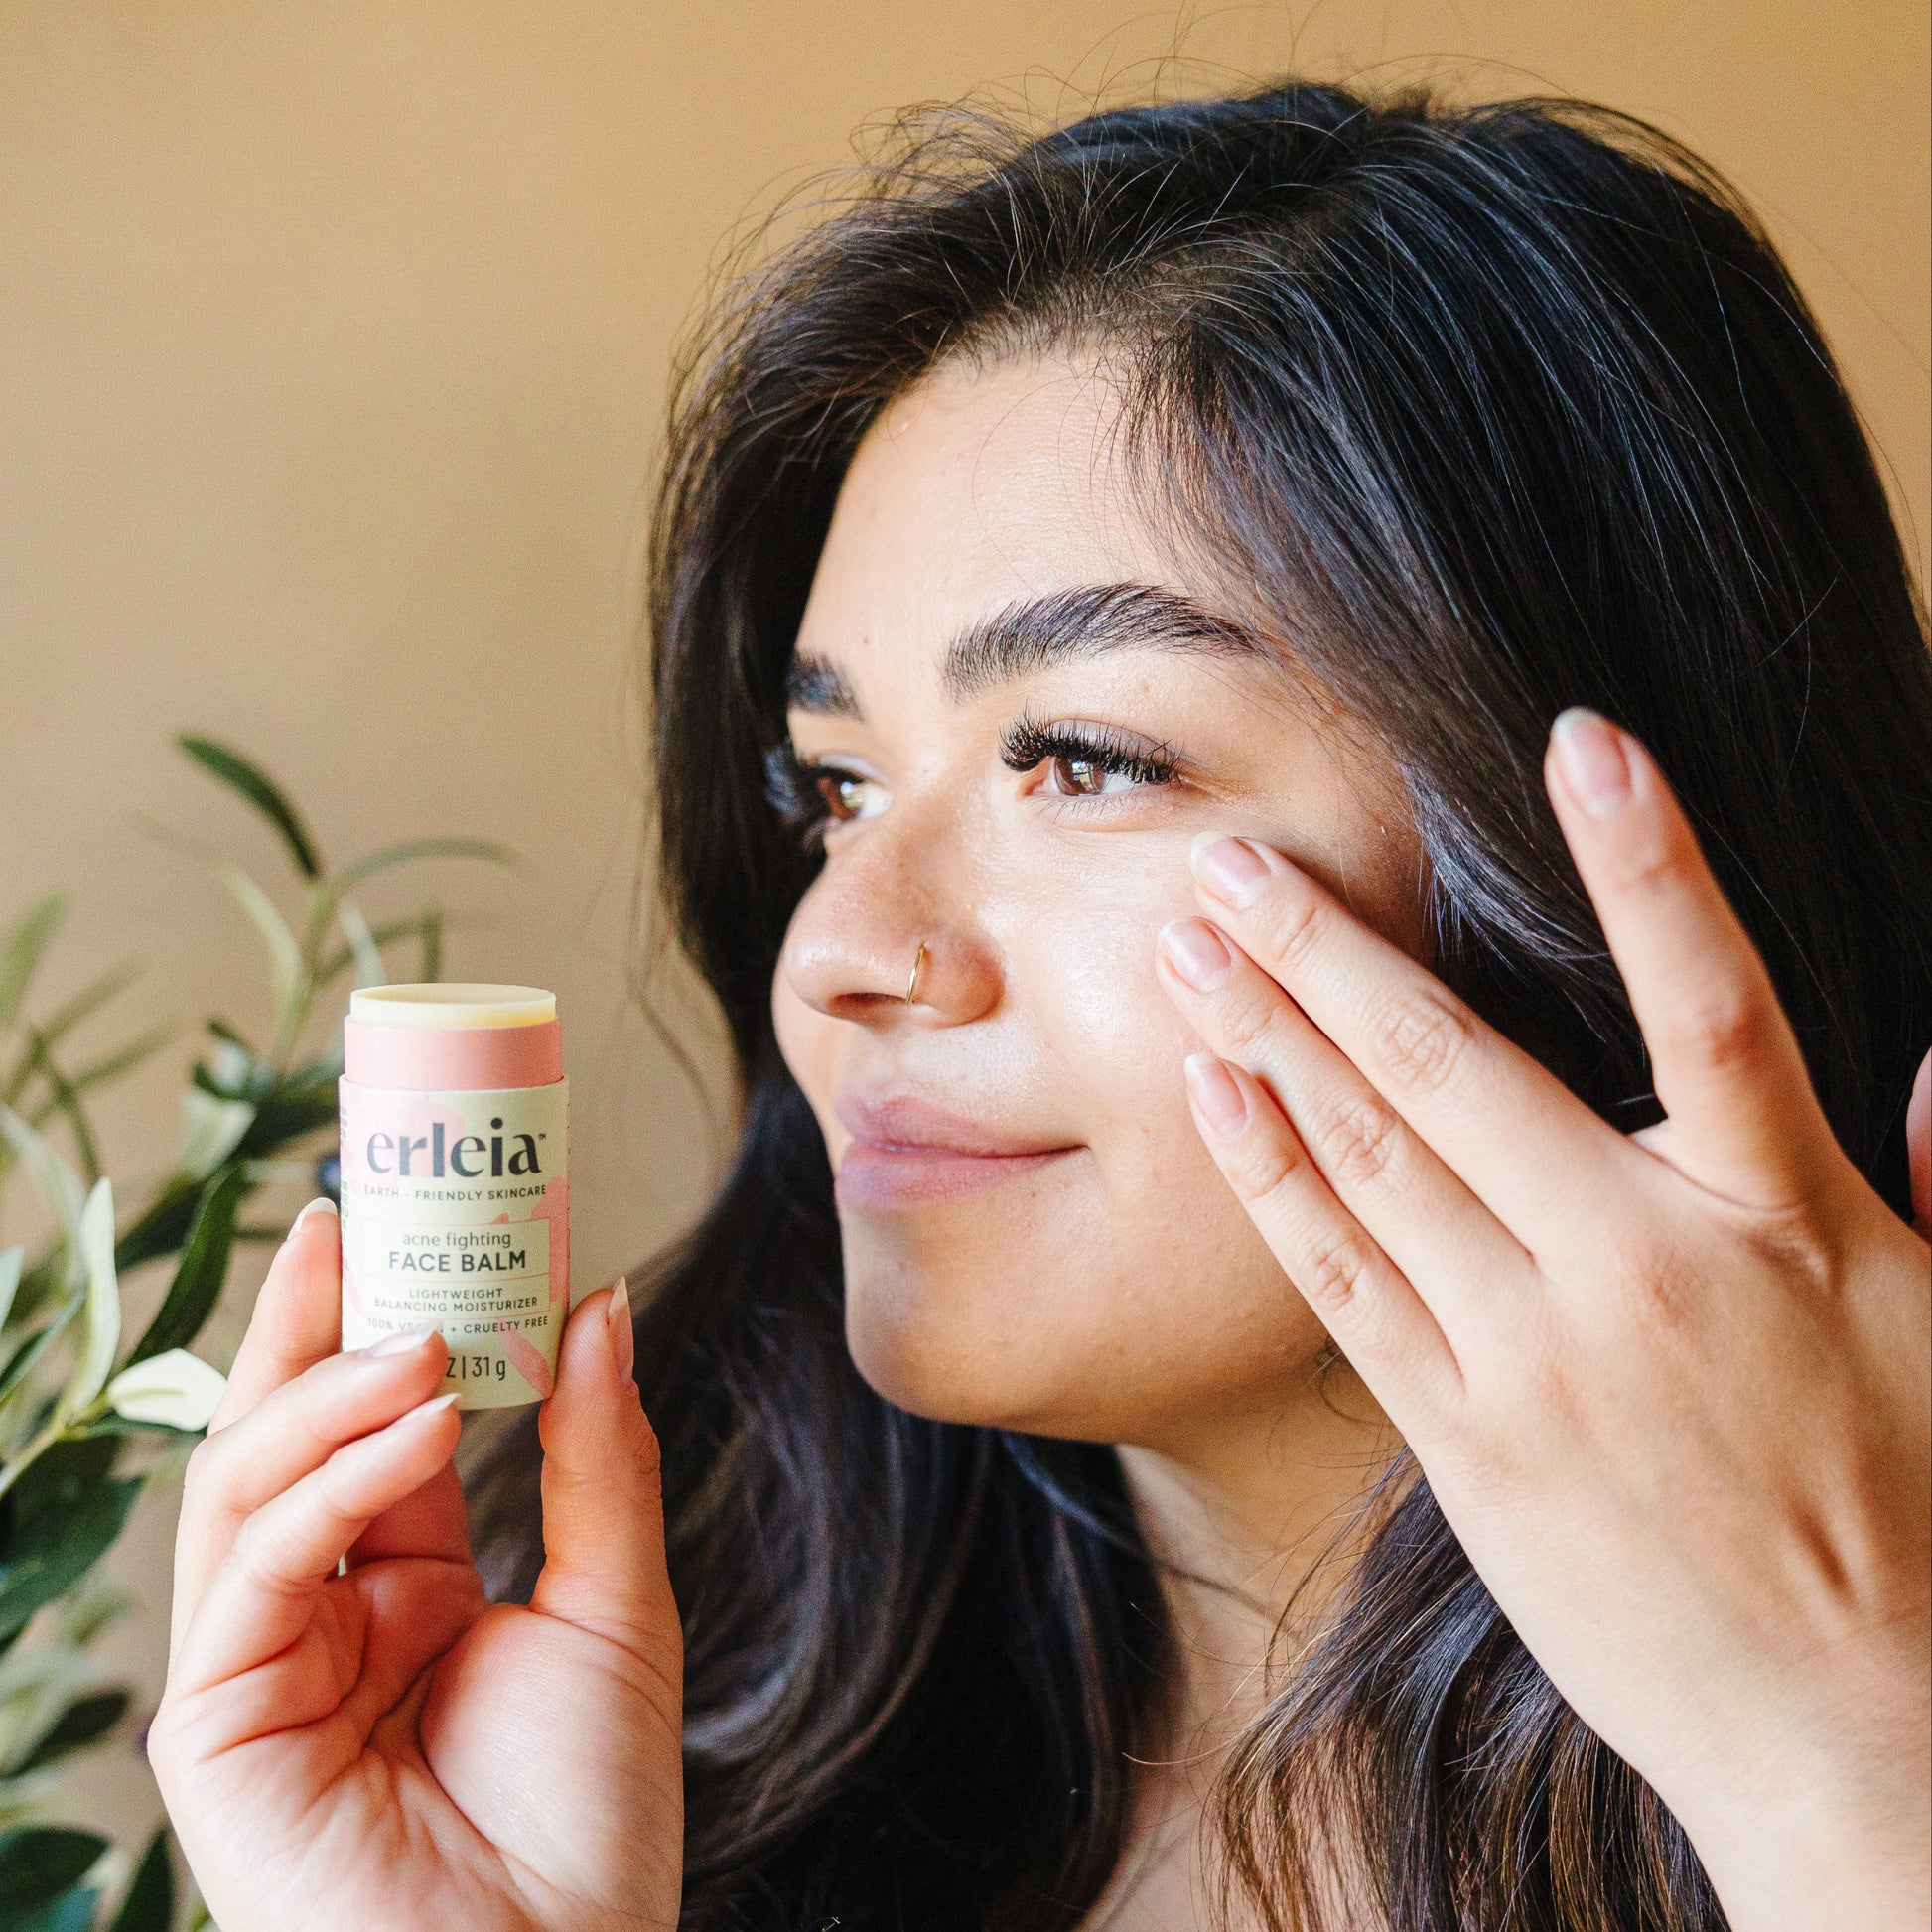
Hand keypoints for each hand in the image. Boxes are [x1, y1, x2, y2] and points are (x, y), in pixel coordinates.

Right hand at [149, 1204, 682, 1930]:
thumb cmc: (591, 1817)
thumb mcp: (616, 1603)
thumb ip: (597, 1454)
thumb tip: (599, 1304)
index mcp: (411, 1589)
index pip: (376, 1431)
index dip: (387, 1326)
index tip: (412, 1223)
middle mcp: (326, 1617)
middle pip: (288, 1439)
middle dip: (312, 1326)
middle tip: (352, 1218)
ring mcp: (264, 1668)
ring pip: (248, 1485)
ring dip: (329, 1392)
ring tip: (422, 1329)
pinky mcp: (218, 1726)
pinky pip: (254, 1568)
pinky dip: (328, 1481)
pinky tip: (413, 1424)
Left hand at [1154, 708, 1930, 1931]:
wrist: (1865, 1751)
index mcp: (1792, 1224)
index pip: (1714, 1003)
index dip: (1650, 865)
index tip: (1582, 742)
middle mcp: (1645, 1272)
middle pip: (1460, 1071)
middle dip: (1334, 951)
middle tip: (1234, 855)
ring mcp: (1537, 1358)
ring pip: (1375, 1162)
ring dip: (1271, 1039)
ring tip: (1192, 942)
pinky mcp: (1467, 1439)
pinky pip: (1345, 1283)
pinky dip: (1275, 1180)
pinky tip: (1216, 1093)